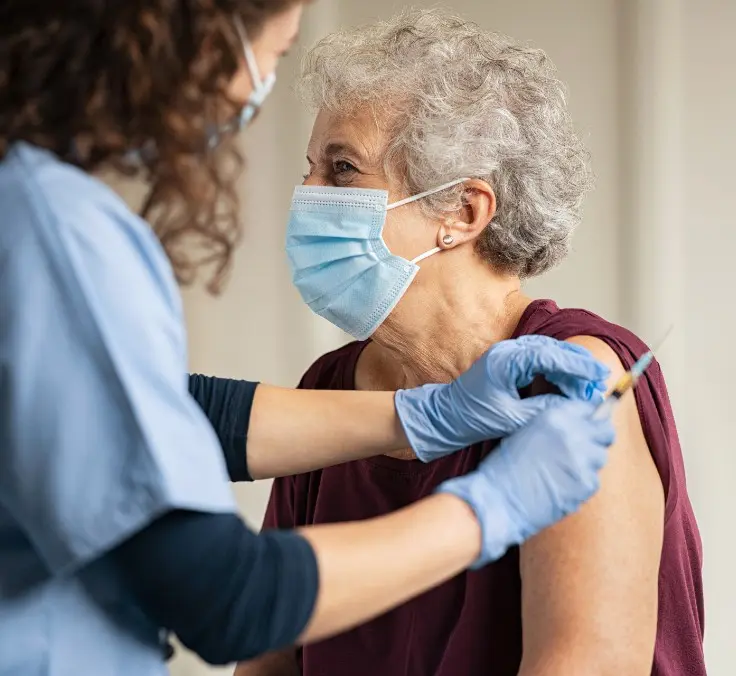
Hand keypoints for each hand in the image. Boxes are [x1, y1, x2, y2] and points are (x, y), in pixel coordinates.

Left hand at [394, 335, 608, 461]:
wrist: (445, 416)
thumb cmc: (473, 418)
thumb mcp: (512, 419)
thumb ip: (543, 409)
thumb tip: (574, 406)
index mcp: (505, 361)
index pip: (549, 355)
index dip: (577, 365)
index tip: (598, 375)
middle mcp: (507, 351)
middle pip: (552, 349)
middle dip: (578, 364)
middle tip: (600, 380)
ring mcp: (507, 354)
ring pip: (547, 353)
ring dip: (568, 367)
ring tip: (589, 384)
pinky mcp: (508, 362)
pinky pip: (538, 359)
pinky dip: (556, 369)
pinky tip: (569, 384)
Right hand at [438, 399, 614, 566]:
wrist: (499, 499)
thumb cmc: (505, 467)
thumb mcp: (525, 431)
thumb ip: (554, 425)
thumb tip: (579, 425)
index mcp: (555, 417)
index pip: (588, 409)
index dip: (588, 419)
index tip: (586, 427)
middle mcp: (573, 434)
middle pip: (605, 431)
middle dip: (598, 438)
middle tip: (584, 448)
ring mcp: (583, 460)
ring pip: (600, 457)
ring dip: (588, 462)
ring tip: (564, 471)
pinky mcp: (586, 484)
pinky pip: (593, 480)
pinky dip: (581, 483)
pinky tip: (561, 486)